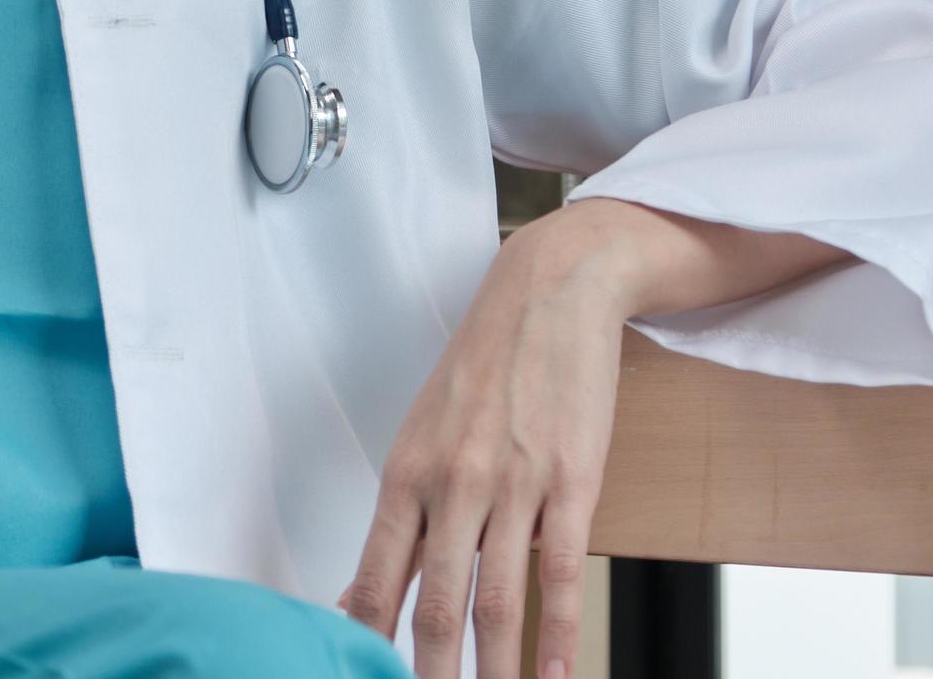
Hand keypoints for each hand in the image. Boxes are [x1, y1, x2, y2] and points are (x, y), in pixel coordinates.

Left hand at [337, 204, 639, 678]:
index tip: (362, 678)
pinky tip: (559, 675)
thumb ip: (402, 517)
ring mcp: (513, 485)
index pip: (375, 579)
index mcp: (406, 474)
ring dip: (494, 669)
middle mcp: (452, 484)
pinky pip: (560, 573)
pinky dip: (560, 635)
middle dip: (428, 673)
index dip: (367, 642)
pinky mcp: (570, 481)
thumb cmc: (483, 365)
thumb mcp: (422, 434)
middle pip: (434, 605)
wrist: (549, 292)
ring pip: (497, 600)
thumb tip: (363, 594)